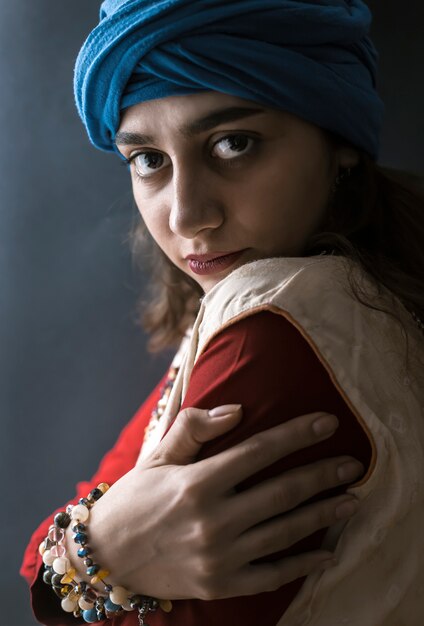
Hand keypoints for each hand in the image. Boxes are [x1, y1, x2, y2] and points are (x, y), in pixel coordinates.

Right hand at [86, 406, 362, 599]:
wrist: (107, 556)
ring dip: (323, 515)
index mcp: (198, 483)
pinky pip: (273, 574)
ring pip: (285, 532)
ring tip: (351, 499)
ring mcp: (220, 556)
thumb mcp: (159, 456)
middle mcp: (213, 520)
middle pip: (282, 491)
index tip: (328, 423)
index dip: (297, 435)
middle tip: (353, 465)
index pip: (259, 451)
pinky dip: (304, 564)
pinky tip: (328, 552)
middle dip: (323, 475)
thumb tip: (237, 410)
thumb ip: (195, 427)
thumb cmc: (136, 498)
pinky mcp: (221, 585)